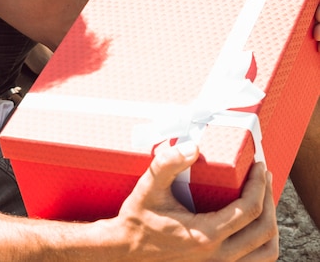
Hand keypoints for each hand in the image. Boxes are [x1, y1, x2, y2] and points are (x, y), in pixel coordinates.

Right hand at [109, 142, 278, 260]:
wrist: (126, 251)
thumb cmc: (137, 218)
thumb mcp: (149, 187)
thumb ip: (168, 164)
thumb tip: (194, 146)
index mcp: (206, 235)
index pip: (249, 210)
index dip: (258, 185)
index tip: (258, 165)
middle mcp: (218, 256)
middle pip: (264, 230)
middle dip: (268, 198)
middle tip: (263, 175)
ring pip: (265, 252)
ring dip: (270, 224)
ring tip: (264, 198)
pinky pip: (254, 261)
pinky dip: (262, 242)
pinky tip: (253, 222)